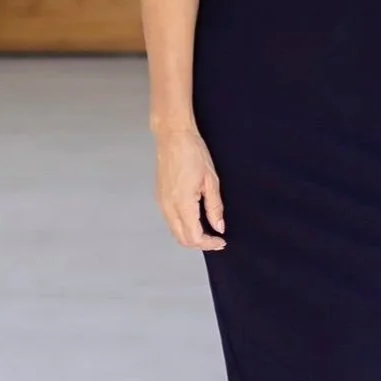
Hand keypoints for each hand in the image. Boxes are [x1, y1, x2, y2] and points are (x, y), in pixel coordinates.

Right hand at [155, 125, 225, 250]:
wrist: (173, 136)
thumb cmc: (192, 152)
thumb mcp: (211, 180)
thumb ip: (214, 207)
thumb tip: (218, 227)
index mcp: (182, 203)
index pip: (194, 237)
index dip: (209, 244)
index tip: (221, 241)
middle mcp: (168, 207)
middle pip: (182, 239)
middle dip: (200, 244)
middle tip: (216, 240)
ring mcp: (162, 203)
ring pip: (175, 232)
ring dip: (190, 237)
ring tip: (207, 232)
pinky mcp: (160, 198)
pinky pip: (170, 221)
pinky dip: (182, 227)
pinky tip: (194, 220)